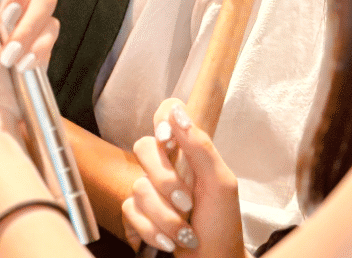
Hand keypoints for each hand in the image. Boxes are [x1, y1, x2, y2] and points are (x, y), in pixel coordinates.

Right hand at [123, 99, 245, 257]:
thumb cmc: (222, 225)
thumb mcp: (220, 183)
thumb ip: (200, 146)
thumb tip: (178, 111)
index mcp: (190, 152)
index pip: (167, 114)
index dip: (161, 120)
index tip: (167, 139)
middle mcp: (168, 165)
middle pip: (144, 148)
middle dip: (165, 182)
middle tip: (187, 203)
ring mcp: (151, 189)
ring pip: (138, 187)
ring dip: (165, 216)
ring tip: (185, 231)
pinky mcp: (138, 214)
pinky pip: (130, 211)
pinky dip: (152, 230)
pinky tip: (169, 241)